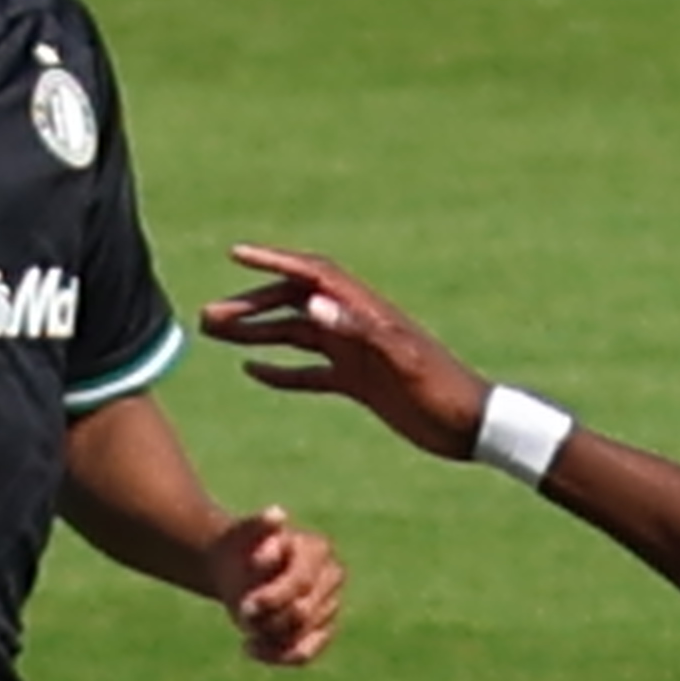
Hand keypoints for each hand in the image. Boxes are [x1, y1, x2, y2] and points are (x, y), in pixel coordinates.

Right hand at [204, 248, 492, 460]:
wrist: (471, 426)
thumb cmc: (443, 390)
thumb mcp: (401, 360)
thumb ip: (359, 331)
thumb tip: (313, 304)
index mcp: (366, 312)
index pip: (312, 275)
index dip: (274, 262)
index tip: (235, 254)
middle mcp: (356, 326)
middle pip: (294, 304)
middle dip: (251, 305)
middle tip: (208, 317)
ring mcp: (356, 354)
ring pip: (296, 336)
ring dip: (257, 334)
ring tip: (216, 337)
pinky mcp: (359, 383)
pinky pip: (310, 372)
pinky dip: (281, 372)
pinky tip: (253, 373)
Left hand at [205, 506, 341, 666]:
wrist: (237, 568)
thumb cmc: (241, 548)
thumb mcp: (243, 533)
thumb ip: (259, 525)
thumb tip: (277, 514)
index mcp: (318, 549)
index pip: (301, 583)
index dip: (273, 598)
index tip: (245, 606)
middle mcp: (332, 576)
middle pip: (302, 613)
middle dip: (269, 618)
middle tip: (243, 615)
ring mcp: (330, 605)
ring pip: (302, 635)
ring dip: (269, 635)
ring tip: (245, 626)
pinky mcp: (323, 631)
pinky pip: (305, 653)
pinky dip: (277, 655)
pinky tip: (250, 648)